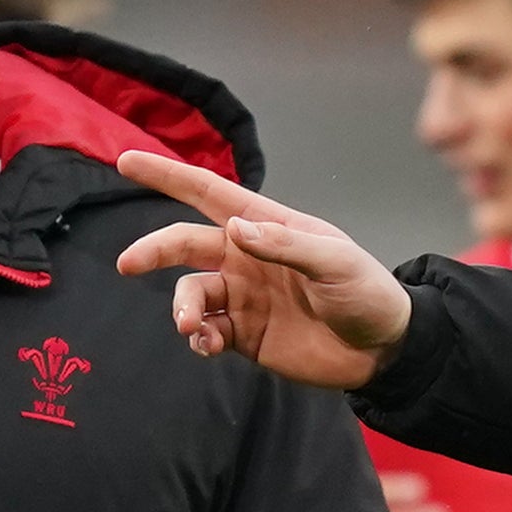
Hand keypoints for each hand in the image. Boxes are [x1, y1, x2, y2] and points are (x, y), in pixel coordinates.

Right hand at [112, 154, 415, 387]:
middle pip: (184, 244)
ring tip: (192, 327)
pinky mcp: (245, 336)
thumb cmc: (367, 292)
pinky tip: (206, 344)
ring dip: (183, 308)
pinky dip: (198, 338)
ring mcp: (244, 297)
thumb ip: (286, 245)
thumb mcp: (336, 262)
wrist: (385, 350)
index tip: (126, 160)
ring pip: (192, 293)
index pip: (209, 194)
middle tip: (127, 263)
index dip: (168, 176)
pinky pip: (207, 332)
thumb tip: (234, 229)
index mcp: (267, 227)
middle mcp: (247, 258)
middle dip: (154, 249)